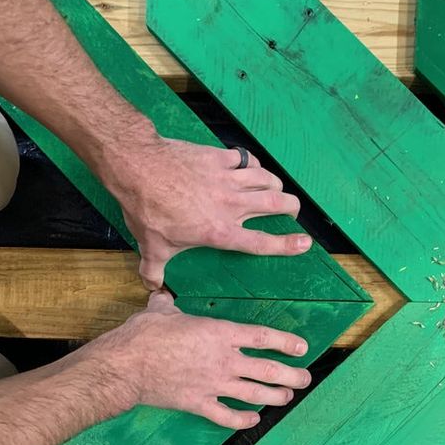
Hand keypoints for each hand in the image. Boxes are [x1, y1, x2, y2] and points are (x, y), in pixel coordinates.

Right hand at [73, 291, 311, 429]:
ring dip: (275, 396)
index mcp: (219, 333)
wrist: (126, 365)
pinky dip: (243, 420)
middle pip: (268, 370)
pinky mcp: (199, 404)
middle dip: (292, 376)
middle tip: (305, 378)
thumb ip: (168, 305)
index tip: (301, 348)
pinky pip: (227, 416)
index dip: (286, 342)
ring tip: (287, 397)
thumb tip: (161, 296)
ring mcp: (214, 385)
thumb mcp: (160, 311)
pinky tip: (253, 419)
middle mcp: (223, 360)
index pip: (262, 337)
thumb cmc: (144, 335)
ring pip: (255, 394)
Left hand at [106, 135, 311, 289]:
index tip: (304, 243)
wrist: (140, 167)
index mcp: (219, 231)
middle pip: (276, 204)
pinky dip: (253, 163)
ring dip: (276, 184)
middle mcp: (230, 205)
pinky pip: (246, 159)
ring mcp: (226, 178)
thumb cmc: (147, 209)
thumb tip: (153, 287)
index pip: (261, 242)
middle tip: (291, 211)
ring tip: (276, 188)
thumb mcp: (151, 246)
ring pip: (266, 179)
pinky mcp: (218, 157)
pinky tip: (250, 166)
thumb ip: (154, 269)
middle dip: (290, 208)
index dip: (286, 244)